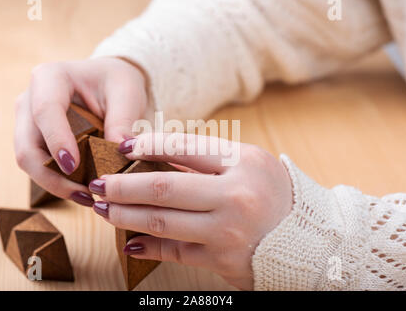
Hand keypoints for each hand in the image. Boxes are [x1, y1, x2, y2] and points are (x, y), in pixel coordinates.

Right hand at [14, 57, 147, 205]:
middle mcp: (30, 100)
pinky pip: (39, 166)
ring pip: (29, 161)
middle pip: (28, 146)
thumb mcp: (126, 92)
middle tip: (86, 194)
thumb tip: (120, 153)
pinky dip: (59, 182)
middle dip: (53, 176)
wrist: (108, 82)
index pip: (46, 111)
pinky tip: (83, 192)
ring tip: (87, 197)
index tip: (73, 167)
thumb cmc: (116, 82)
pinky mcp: (34, 140)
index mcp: (50, 78)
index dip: (57, 141)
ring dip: (55, 184)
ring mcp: (28, 122)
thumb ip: (122, 120)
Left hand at [88, 133, 292, 289]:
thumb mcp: (249, 164)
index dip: (147, 145)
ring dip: (125, 215)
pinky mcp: (221, 260)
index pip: (183, 148)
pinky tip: (128, 241)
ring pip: (162, 221)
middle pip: (164, 188)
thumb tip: (153, 157)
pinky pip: (173, 250)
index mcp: (242, 163)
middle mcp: (235, 196)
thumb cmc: (273, 194)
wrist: (307, 239)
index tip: (122, 147)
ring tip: (103, 208)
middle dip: (123, 185)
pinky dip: (147, 246)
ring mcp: (227, 231)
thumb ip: (206, 160)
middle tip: (98, 183)